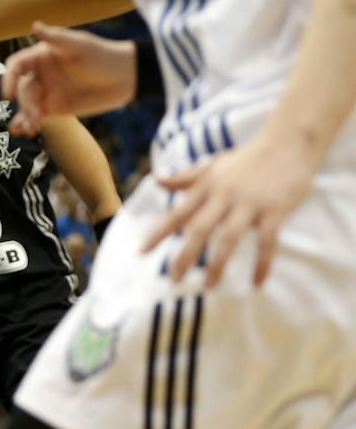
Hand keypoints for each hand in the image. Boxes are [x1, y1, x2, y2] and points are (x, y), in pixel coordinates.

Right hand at [2, 24, 137, 137]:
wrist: (126, 77)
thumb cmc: (104, 55)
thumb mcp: (81, 45)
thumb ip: (57, 38)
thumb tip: (34, 26)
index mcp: (42, 55)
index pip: (17, 65)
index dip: (8, 78)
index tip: (8, 95)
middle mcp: (41, 73)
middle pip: (22, 89)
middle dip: (25, 104)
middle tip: (36, 115)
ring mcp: (47, 92)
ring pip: (26, 105)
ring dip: (24, 117)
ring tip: (29, 129)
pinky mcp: (54, 108)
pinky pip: (36, 116)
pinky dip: (27, 123)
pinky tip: (25, 131)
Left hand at [142, 132, 311, 286]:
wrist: (288, 142)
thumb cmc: (246, 158)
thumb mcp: (212, 166)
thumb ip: (185, 178)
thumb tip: (156, 180)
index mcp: (206, 188)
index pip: (177, 213)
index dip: (159, 233)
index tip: (141, 252)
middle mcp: (224, 196)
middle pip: (198, 230)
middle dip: (184, 256)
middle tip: (173, 279)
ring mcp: (250, 204)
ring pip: (228, 238)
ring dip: (217, 265)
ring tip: (208, 286)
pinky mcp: (275, 210)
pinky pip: (267, 242)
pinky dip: (262, 263)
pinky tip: (257, 283)